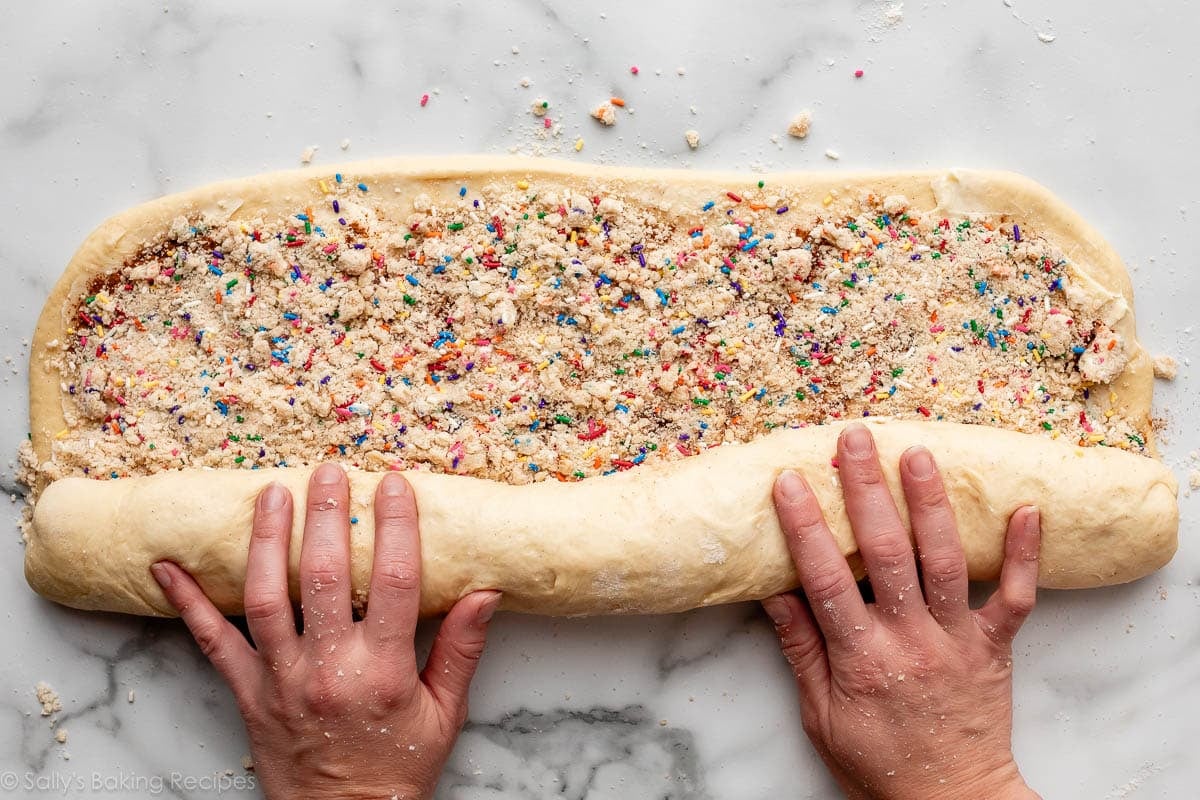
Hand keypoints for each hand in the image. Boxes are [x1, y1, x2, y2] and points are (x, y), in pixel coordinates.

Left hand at [150, 463, 500, 799]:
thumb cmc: (399, 767)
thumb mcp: (446, 711)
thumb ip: (462, 649)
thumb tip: (486, 593)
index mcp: (382, 671)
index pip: (393, 582)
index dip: (396, 528)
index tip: (395, 485)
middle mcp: (328, 669)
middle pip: (322, 577)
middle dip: (325, 516)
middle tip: (328, 471)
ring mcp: (281, 679)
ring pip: (265, 597)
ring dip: (265, 540)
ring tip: (270, 494)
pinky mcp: (248, 692)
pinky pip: (211, 642)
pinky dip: (186, 602)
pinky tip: (167, 566)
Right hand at [762, 424, 1041, 799]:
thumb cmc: (879, 763)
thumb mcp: (821, 716)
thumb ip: (802, 651)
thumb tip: (775, 592)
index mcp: (862, 659)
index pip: (827, 581)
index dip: (807, 527)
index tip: (789, 481)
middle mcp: (911, 641)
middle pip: (888, 555)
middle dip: (868, 491)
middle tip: (855, 439)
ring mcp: (957, 641)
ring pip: (947, 562)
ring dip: (932, 504)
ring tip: (919, 453)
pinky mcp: (995, 648)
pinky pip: (1016, 599)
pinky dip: (1025, 555)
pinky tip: (1026, 508)